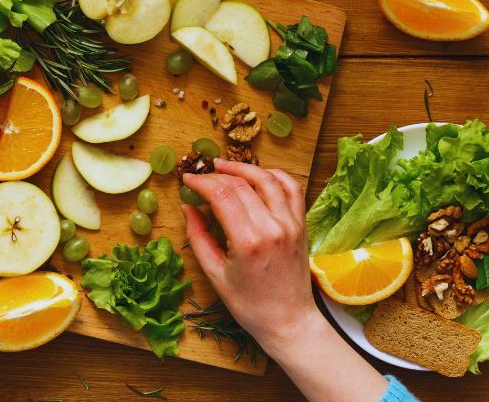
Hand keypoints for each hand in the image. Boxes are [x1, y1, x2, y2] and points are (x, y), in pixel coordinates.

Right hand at [181, 159, 317, 352]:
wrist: (288, 321)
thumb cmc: (249, 304)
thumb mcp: (215, 274)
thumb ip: (198, 236)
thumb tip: (188, 206)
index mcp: (248, 241)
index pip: (222, 194)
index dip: (201, 182)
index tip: (188, 180)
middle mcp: (272, 228)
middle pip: (241, 184)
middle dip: (217, 174)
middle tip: (201, 174)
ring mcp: (290, 224)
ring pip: (268, 179)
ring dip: (244, 167)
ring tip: (224, 166)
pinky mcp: (301, 225)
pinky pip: (291, 189)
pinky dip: (274, 176)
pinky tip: (258, 175)